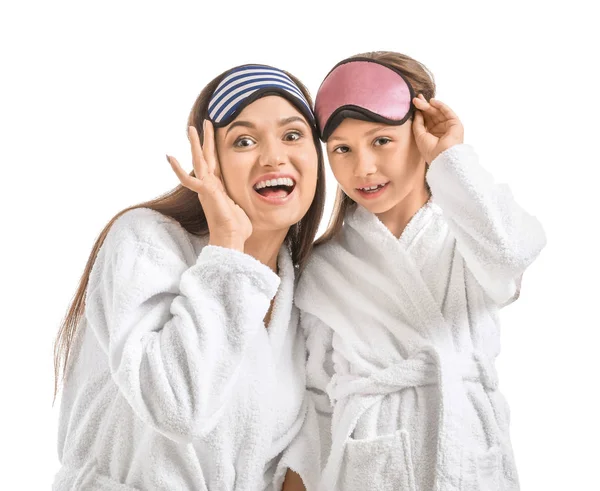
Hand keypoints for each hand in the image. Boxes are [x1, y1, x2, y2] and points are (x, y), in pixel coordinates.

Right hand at [167, 120, 251, 250]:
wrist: (231, 238)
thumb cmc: (238, 229)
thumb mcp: (242, 208)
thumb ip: (239, 200)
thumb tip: (245, 202)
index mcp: (218, 188)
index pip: (215, 164)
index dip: (213, 151)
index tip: (213, 139)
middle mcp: (210, 185)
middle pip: (206, 157)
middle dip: (205, 140)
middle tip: (204, 123)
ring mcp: (206, 188)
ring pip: (199, 161)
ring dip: (195, 144)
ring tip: (191, 127)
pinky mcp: (205, 191)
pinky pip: (188, 179)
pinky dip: (177, 169)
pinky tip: (169, 157)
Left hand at [412, 94, 463, 163]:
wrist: (442, 157)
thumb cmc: (430, 150)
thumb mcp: (420, 135)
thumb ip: (418, 122)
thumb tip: (417, 111)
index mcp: (432, 133)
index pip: (426, 119)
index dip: (420, 111)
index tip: (414, 103)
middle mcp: (441, 129)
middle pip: (432, 114)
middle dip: (424, 106)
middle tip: (416, 98)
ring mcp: (448, 126)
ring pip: (438, 112)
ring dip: (429, 105)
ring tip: (420, 100)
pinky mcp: (456, 124)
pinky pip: (448, 112)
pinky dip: (441, 106)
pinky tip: (432, 101)